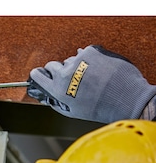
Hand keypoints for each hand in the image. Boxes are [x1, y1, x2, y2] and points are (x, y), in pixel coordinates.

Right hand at [27, 45, 155, 122]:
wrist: (124, 97)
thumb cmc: (99, 107)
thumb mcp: (72, 110)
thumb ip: (56, 102)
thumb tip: (46, 97)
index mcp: (58, 89)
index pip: (38, 75)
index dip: (38, 74)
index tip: (40, 74)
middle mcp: (65, 74)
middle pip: (52, 65)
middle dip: (57, 70)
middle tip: (69, 77)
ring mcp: (78, 61)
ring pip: (70, 60)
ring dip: (76, 66)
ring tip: (90, 77)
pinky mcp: (91, 51)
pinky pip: (85, 53)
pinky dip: (90, 59)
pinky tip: (98, 69)